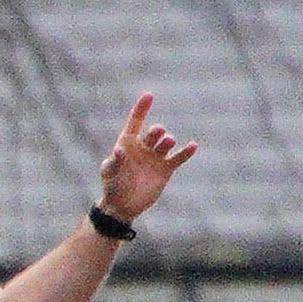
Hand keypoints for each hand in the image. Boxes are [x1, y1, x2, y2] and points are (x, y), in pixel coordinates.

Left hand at [92, 93, 197, 228]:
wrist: (123, 205)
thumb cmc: (111, 186)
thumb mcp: (109, 173)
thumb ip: (114, 162)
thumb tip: (119, 150)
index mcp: (127, 143)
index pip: (135, 122)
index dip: (141, 109)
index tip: (149, 95)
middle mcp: (143, 147)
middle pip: (152, 134)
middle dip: (156, 131)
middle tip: (158, 132)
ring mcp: (155, 157)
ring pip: (165, 144)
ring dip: (167, 141)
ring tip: (169, 140)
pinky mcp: (166, 169)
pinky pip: (177, 158)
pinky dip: (185, 152)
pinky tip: (193, 145)